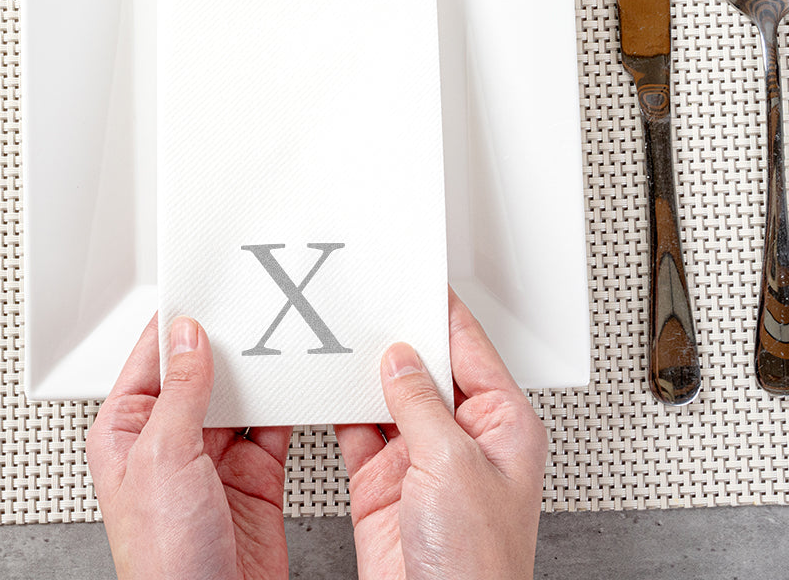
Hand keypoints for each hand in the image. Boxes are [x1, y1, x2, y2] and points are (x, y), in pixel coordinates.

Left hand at [86, 314, 293, 579]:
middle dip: (223, 344)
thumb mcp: (164, 459)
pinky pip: (270, 426)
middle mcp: (169, 442)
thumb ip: (183, 393)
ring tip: (275, 340)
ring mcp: (213, 460)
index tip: (200, 290)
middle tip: (248, 309)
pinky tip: (294, 384)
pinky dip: (285, 405)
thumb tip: (191, 337)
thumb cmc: (162, 563)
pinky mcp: (252, 477)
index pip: (152, 361)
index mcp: (128, 433)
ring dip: (256, 373)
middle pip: (199, 374)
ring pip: (238, 397)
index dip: (175, 325)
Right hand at [335, 287, 547, 579]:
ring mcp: (422, 460)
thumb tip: (400, 360)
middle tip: (368, 304)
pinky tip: (328, 387)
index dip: (440, 311)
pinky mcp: (384, 482)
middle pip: (426, 368)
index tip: (414, 279)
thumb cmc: (479, 569)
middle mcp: (464, 438)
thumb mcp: (453, 467)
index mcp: (502, 425)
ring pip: (389, 396)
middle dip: (397, 339)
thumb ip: (420, 405)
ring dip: (365, 373)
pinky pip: (359, 429)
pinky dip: (341, 408)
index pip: (469, 347)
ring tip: (341, 338)